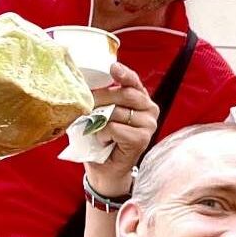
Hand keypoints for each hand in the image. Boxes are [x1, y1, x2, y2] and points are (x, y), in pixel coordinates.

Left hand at [85, 63, 159, 198]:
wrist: (105, 169)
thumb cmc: (102, 138)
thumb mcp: (102, 112)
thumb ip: (103, 98)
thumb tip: (86, 85)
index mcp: (141, 99)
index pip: (133, 81)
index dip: (124, 73)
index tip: (113, 67)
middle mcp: (150, 110)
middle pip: (125, 94)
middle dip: (100, 97)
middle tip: (85, 104)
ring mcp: (149, 125)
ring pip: (117, 111)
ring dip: (99, 120)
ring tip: (95, 129)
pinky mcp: (142, 139)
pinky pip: (114, 128)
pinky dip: (102, 133)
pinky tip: (102, 140)